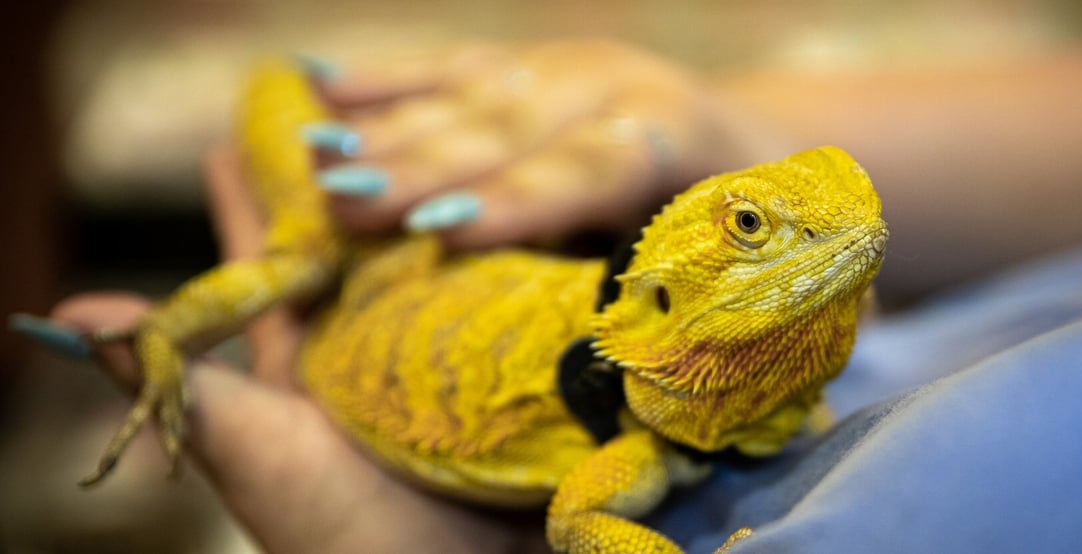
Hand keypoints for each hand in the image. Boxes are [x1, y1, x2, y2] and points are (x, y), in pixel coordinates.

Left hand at [45, 146, 548, 553]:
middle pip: (355, 247)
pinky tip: (512, 205)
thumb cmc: (339, 527)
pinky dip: (505, 250)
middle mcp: (370, 351)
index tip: (230, 142)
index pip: (268, 265)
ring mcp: (440, 355)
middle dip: (347, 183)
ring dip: (429, 204)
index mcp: (304, 363)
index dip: (248, 206)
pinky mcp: (500, 366)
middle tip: (343, 115)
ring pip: (430, 260)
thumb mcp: (249, 444)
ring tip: (430, 138)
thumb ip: (179, 375)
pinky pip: (498, 293)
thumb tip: (66, 316)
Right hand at [293, 39, 792, 247]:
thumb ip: (670, 276)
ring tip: (316, 157)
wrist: (746, 143)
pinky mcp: (524, 61)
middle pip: (510, 127)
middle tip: (344, 199)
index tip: (444, 232)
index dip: (517, 199)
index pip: (588, 168)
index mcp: (670, 137)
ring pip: (468, 94)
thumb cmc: (734, 229)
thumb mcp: (727, 253)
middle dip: (424, 166)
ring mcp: (562, 65)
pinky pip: (448, 66)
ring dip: (389, 127)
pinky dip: (385, 79)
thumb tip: (613, 332)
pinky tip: (317, 85)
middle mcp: (612, 87)